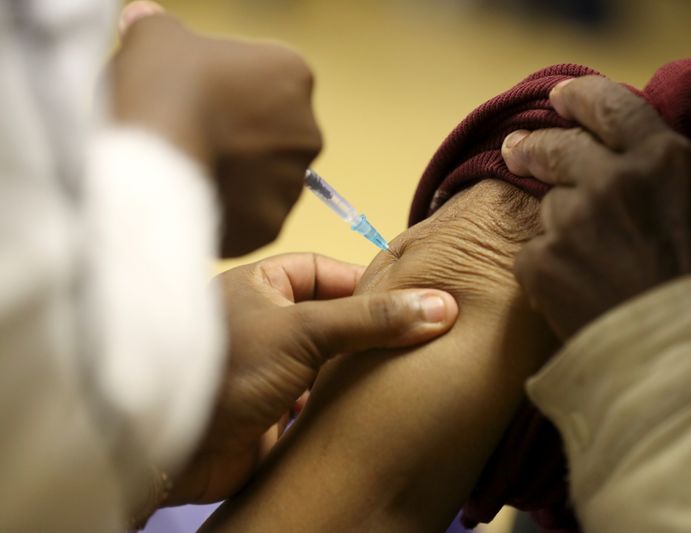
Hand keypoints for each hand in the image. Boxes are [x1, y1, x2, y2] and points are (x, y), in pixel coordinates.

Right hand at [112, 3, 320, 255]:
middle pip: (269, 133)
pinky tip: (191, 203)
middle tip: (191, 136)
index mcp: (293, 75)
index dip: (226, 88)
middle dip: (239, 137)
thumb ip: (156, 25)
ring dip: (234, 179)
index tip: (193, 96)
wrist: (154, 165)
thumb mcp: (152, 38)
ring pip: (261, 180)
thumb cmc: (161, 90)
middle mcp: (307, 132)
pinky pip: (246, 219)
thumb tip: (143, 16)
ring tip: (188, 172)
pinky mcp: (270, 227)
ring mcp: (291, 184)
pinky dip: (224, 216)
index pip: (266, 80)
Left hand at [167, 253, 458, 504]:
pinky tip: (369, 412)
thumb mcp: (303, 330)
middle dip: (370, 333)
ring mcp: (270, 371)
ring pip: (329, 365)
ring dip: (357, 374)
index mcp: (262, 286)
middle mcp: (266, 325)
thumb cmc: (225, 369)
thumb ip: (371, 319)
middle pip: (334, 320)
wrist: (174, 448)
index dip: (368, 284)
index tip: (411, 300)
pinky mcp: (274, 414)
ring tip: (402, 376)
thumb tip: (440, 307)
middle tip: (418, 340)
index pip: (326, 272)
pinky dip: (342, 408)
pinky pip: (319, 404)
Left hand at [501, 76, 690, 338]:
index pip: (611, 106)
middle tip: (521, 148)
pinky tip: (571, 284)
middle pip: (557, 148)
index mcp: (661, 161)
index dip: (581, 97)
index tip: (560, 97)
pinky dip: (548, 262)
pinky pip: (535, 251)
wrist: (690, 369)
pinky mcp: (540, 265)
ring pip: (549, 204)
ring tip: (579, 247)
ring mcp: (568, 224)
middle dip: (536, 144)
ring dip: (558, 216)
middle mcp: (607, 182)